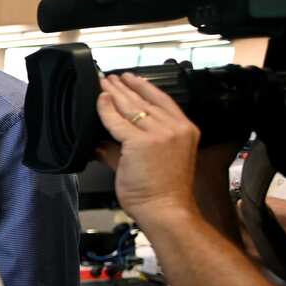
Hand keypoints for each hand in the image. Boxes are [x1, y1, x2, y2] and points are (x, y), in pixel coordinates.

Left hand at [95, 73, 199, 229]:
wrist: (166, 209)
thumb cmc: (161, 192)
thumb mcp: (151, 162)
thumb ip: (126, 149)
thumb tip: (103, 142)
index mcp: (185, 130)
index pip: (163, 100)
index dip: (145, 87)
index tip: (131, 79)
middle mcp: (175, 128)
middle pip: (146, 99)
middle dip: (125, 86)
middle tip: (110, 77)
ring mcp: (160, 133)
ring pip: (131, 107)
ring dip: (114, 92)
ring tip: (103, 83)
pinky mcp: (140, 142)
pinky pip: (118, 121)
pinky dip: (106, 109)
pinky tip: (100, 100)